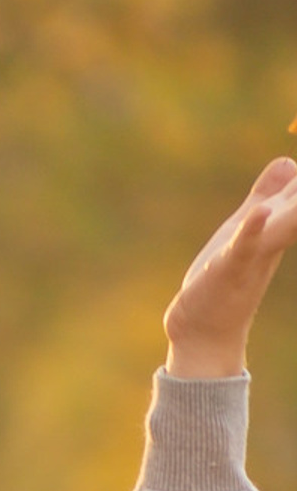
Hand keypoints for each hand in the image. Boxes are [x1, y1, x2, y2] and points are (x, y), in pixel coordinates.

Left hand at [163, 158, 296, 378]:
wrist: (202, 328)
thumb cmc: (225, 277)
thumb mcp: (248, 226)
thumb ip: (267, 195)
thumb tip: (288, 162)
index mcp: (283, 220)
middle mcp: (276, 235)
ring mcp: (253, 253)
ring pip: (289, 223)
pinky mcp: (228, 269)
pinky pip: (244, 248)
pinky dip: (252, 231)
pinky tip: (259, 214)